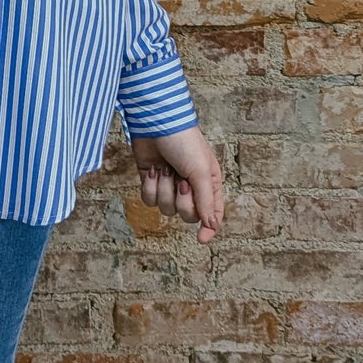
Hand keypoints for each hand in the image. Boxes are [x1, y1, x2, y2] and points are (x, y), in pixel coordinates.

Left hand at [131, 125, 223, 242]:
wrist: (156, 123)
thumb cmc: (184, 143)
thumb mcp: (200, 171)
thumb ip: (206, 200)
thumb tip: (211, 225)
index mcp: (209, 183)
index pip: (213, 214)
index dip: (208, 228)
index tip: (201, 240)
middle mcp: (191, 187)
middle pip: (187, 215)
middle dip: (181, 200)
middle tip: (180, 180)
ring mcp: (169, 185)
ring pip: (165, 208)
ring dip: (164, 189)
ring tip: (165, 169)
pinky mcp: (151, 181)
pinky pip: (149, 200)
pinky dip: (150, 186)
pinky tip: (152, 170)